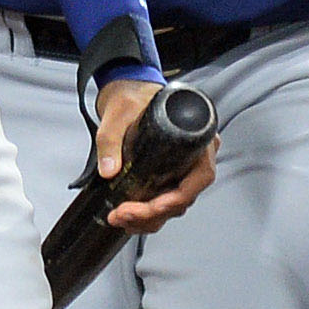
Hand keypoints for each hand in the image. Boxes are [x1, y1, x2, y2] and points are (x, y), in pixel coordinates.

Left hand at [89, 78, 218, 232]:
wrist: (125, 90)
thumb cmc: (132, 95)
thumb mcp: (118, 113)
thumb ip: (111, 139)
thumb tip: (109, 169)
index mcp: (197, 136)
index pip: (199, 178)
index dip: (175, 199)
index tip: (151, 207)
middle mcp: (196, 154)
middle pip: (184, 197)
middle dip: (153, 213)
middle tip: (123, 215)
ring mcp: (183, 166)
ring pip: (174, 204)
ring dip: (148, 218)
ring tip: (120, 218)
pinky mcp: (168, 174)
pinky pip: (164, 200)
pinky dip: (147, 212)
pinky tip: (128, 215)